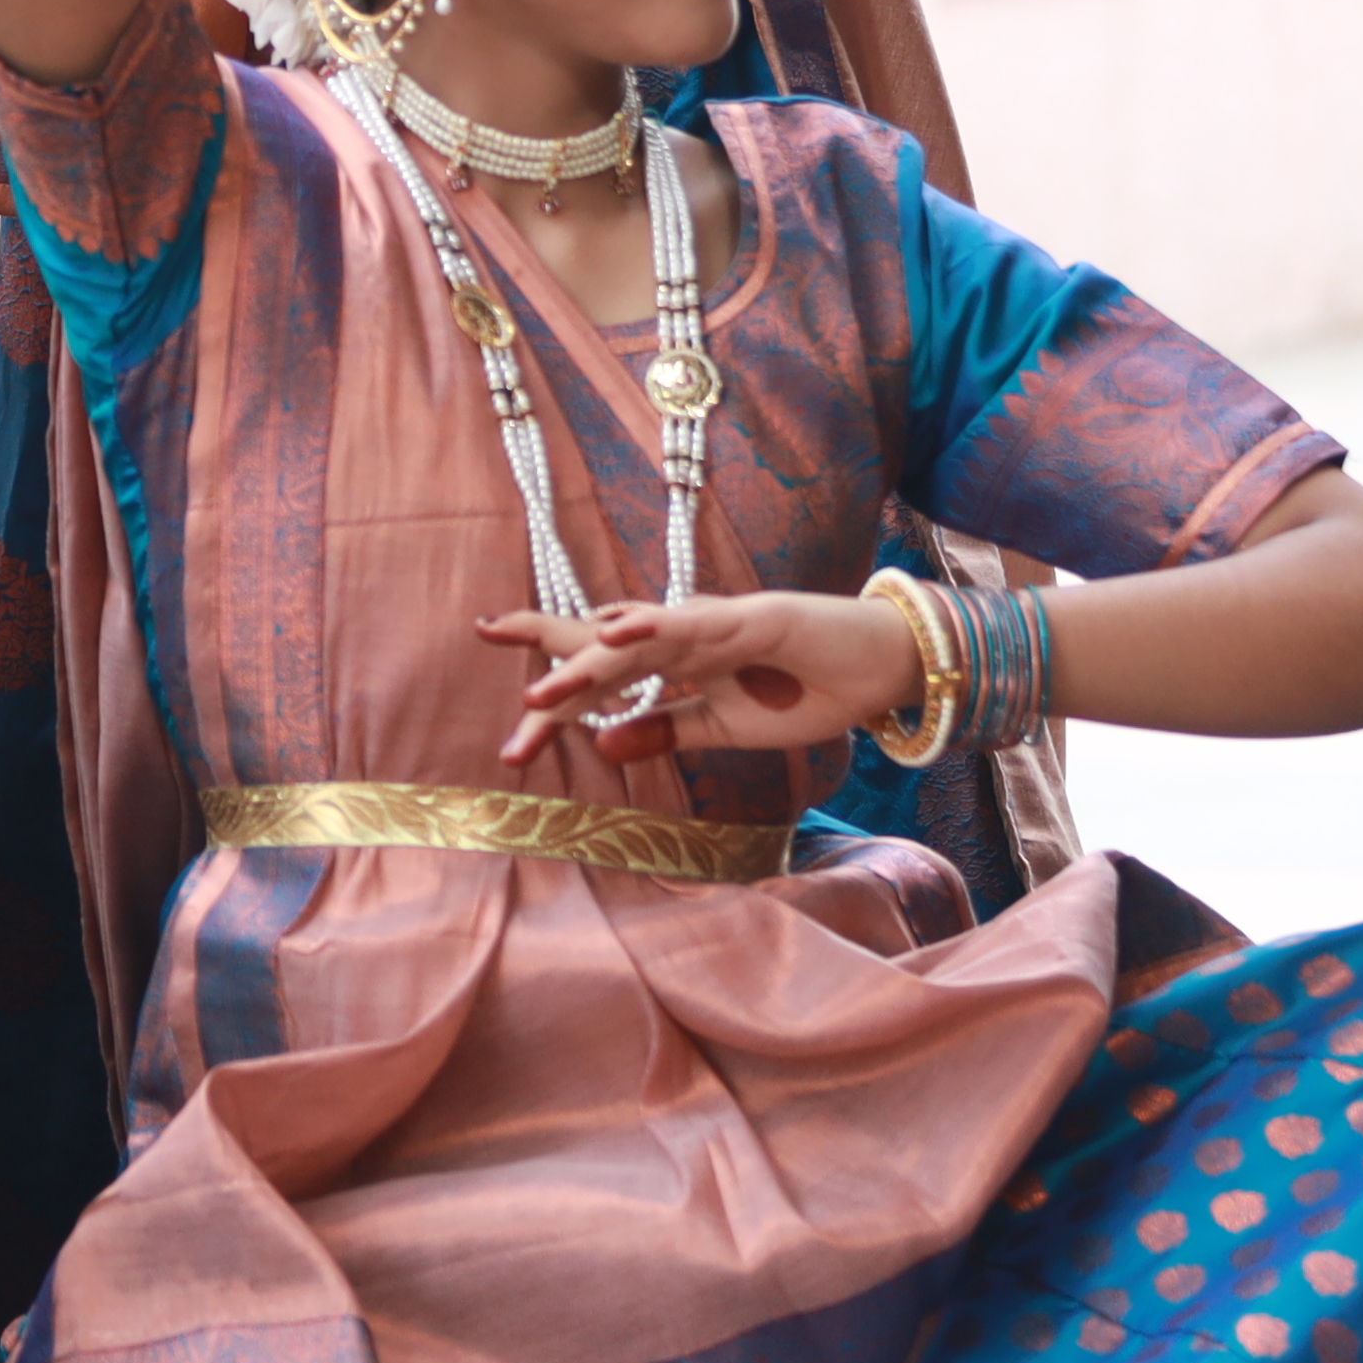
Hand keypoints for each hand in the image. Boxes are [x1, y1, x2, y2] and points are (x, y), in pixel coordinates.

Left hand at [488, 591, 906, 765]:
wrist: (879, 673)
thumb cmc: (805, 691)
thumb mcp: (725, 727)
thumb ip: (668, 728)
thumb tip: (605, 744)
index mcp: (676, 665)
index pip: (602, 674)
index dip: (555, 691)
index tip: (511, 731)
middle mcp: (685, 636)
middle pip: (603, 645)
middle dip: (545, 652)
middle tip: (482, 634)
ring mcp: (716, 624)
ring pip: (637, 639)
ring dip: (587, 663)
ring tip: (538, 690)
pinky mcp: (754, 618)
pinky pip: (695, 623)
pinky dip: (655, 625)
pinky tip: (617, 631)